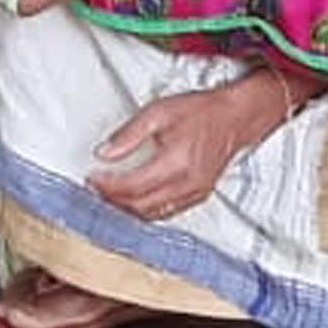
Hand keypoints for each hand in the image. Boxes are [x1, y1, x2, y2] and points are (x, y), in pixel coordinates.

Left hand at [88, 80, 278, 220]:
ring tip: (110, 195)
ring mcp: (195, 194)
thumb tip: (104, 152)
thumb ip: (128, 134)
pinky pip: (167, 212)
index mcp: (177, 163)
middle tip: (96, 188)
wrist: (234, 118)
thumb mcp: (158, 112)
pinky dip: (146, 209)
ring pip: (153, 214)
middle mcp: (188, 184)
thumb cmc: (201, 112)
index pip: (133, 186)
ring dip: (128, 209)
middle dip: (114, 200)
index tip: (92, 178)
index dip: (108, 185)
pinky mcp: (198, 197)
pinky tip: (134, 199)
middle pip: (141, 206)